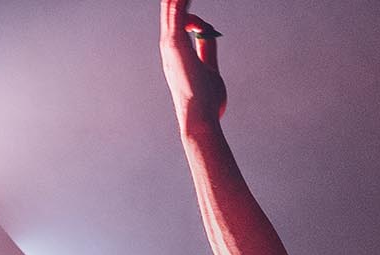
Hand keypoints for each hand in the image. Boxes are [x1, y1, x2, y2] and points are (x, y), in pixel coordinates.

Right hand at [160, 0, 226, 131]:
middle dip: (175, 0)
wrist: (200, 119)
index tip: (205, 28)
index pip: (181, 25)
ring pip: (171, 10)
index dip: (194, 20)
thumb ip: (208, 50)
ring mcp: (170, 46)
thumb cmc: (206, 102)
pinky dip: (179, 2)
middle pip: (170, 13)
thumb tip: (208, 34)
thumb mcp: (210, 68)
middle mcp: (169, 47)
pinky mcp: (175, 45)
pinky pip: (176, 14)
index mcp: (176, 53)